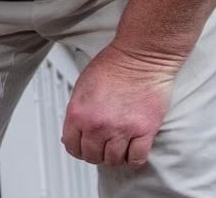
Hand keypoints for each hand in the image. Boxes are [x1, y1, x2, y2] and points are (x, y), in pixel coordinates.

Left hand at [60, 44, 176, 168]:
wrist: (141, 55)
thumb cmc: (114, 65)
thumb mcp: (82, 86)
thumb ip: (77, 112)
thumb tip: (73, 132)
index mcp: (78, 113)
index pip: (72, 147)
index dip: (79, 148)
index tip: (85, 146)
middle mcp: (97, 125)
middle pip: (92, 156)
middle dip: (97, 152)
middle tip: (104, 144)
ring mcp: (121, 130)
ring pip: (114, 161)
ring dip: (116, 155)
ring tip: (120, 145)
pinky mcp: (144, 131)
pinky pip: (137, 159)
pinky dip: (135, 158)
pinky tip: (134, 149)